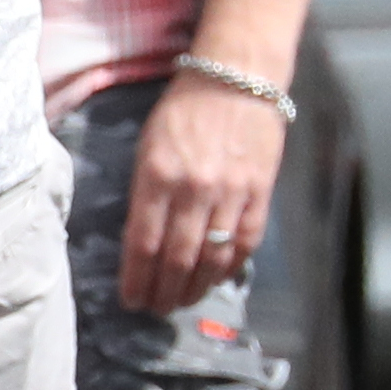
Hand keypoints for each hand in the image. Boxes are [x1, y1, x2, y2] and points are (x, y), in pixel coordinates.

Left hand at [120, 76, 285, 313]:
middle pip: (176, 258)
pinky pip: (244, 242)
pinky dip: (229, 267)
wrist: (235, 81)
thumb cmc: (182, 113)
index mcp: (156, 176)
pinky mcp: (260, 192)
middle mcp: (192, 188)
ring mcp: (230, 192)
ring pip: (211, 257)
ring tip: (181, 302)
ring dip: (194, 287)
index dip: (136, 278)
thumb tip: (142, 243)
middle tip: (154, 308)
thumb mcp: (147, 148)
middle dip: (163, 291)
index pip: (142, 242)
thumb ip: (145, 195)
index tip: (130, 300)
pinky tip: (216, 280)